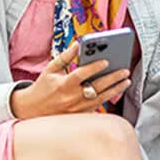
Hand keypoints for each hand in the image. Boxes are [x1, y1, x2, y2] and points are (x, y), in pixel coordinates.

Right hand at [9, 41, 131, 118]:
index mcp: (63, 85)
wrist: (33, 110)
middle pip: (96, 87)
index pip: (81, 75)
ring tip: (126, 81)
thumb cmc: (43, 87)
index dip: (94, 67)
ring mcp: (78, 108)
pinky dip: (109, 98)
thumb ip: (65, 57)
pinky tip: (117, 90)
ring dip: (115, 89)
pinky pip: (99, 106)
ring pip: (101, 99)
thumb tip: (78, 44)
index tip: (106, 61)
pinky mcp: (81, 115)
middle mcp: (71, 98)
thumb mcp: (50, 69)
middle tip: (125, 71)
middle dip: (112, 78)